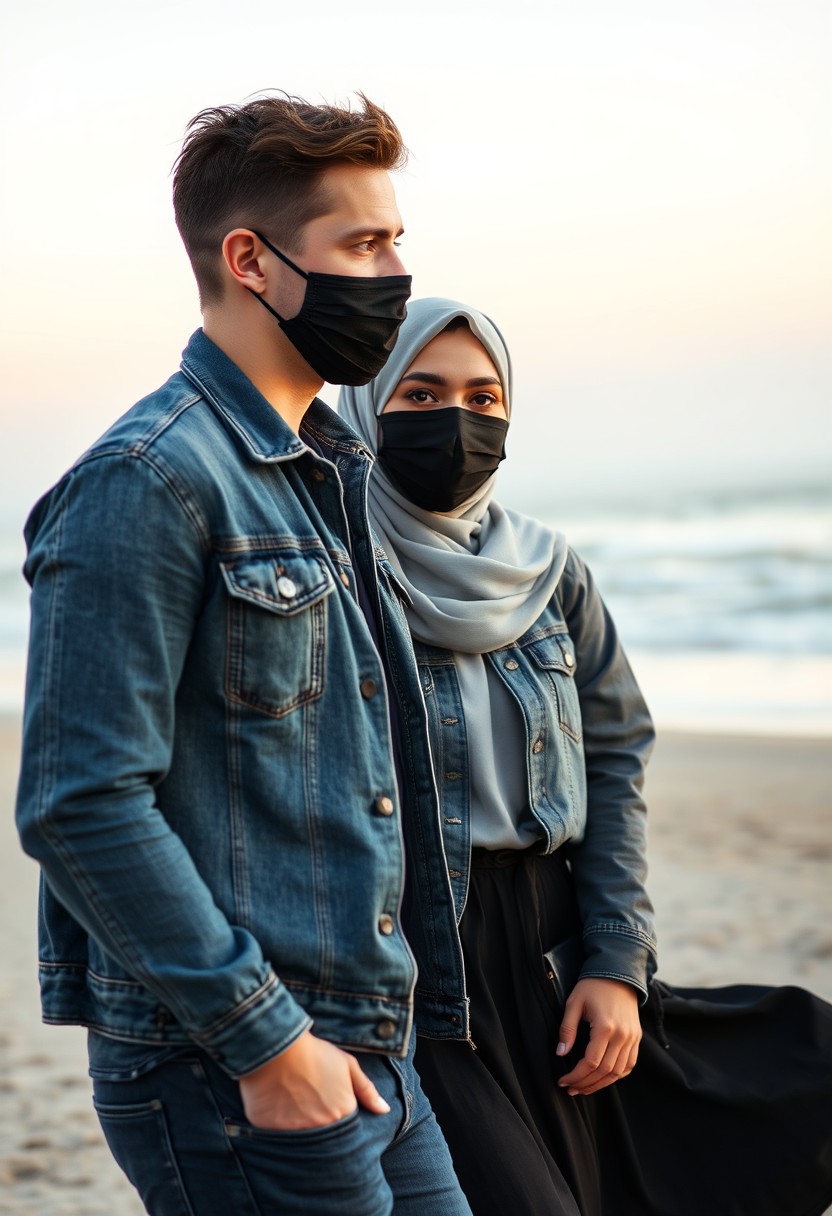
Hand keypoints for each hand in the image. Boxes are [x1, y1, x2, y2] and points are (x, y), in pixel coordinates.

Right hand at [238, 1029, 390, 1129]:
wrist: (279, 1047)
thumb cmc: (315, 1053)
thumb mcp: (347, 1065)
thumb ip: (367, 1090)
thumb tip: (385, 1110)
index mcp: (344, 1113)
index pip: (346, 1126)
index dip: (336, 1112)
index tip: (326, 1100)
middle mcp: (324, 1128)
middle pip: (326, 1135)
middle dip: (320, 1123)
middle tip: (309, 1103)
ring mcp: (299, 1133)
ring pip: (304, 1139)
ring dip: (301, 1127)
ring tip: (294, 1104)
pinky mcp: (275, 1134)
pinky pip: (280, 1138)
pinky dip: (281, 1127)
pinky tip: (278, 1107)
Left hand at [556, 977, 640, 1095]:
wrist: (618, 973)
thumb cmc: (592, 986)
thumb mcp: (574, 1003)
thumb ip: (567, 1029)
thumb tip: (560, 1054)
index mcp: (605, 1027)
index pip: (590, 1063)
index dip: (576, 1076)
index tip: (562, 1081)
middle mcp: (622, 1036)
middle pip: (604, 1072)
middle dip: (585, 1084)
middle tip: (570, 1089)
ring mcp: (632, 1038)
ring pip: (618, 1072)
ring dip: (600, 1084)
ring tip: (583, 1088)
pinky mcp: (637, 1038)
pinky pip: (629, 1065)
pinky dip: (616, 1076)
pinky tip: (602, 1079)